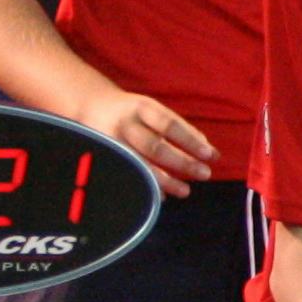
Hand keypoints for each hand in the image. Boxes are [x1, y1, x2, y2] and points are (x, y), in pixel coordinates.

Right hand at [84, 86, 217, 199]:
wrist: (90, 106)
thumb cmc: (132, 111)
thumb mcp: (153, 109)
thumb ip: (178, 127)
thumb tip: (206, 148)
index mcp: (142, 108)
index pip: (170, 125)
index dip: (191, 141)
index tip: (211, 155)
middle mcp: (126, 124)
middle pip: (155, 147)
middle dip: (182, 163)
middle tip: (205, 174)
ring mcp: (112, 142)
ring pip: (139, 165)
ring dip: (165, 181)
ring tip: (186, 191)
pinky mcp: (104, 158)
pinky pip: (127, 175)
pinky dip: (145, 186)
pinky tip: (162, 195)